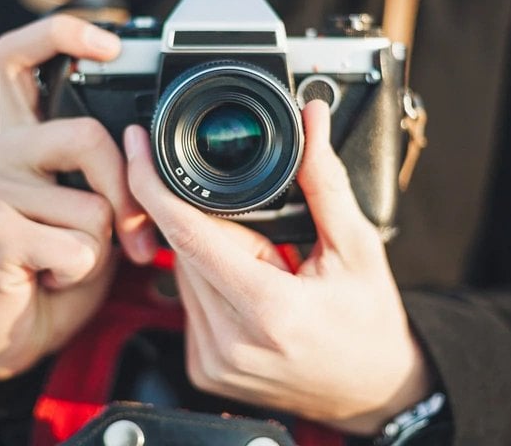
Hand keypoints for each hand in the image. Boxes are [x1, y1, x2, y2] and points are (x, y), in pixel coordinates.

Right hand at [0, 15, 156, 389]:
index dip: (62, 33)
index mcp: (24, 135)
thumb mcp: (93, 212)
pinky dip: (81, 272)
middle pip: (88, 134)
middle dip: (126, 195)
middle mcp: (0, 150)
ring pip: (92, 204)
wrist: (10, 331)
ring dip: (100, 247)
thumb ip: (112, 175)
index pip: (20, 55)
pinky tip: (50, 278)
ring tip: (68, 260)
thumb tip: (152, 162)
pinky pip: (77, 246)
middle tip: (130, 238)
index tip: (109, 43)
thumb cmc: (55, 266)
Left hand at [124, 100, 431, 433]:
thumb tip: (311, 120)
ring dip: (211, 254)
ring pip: (183, 275)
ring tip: (268, 268)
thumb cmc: (368, 323)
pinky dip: (210, 283)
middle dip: (211, 222)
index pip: (188, 234)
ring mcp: (213, 362)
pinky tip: (252, 291)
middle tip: (266, 237)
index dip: (154, 183)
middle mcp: (230, 342)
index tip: (138, 145)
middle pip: (185, 250)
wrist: (371, 389)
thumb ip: (324, 182)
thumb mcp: (356, 246)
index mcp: (269, 309)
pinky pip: (189, 305)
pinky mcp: (204, 370)